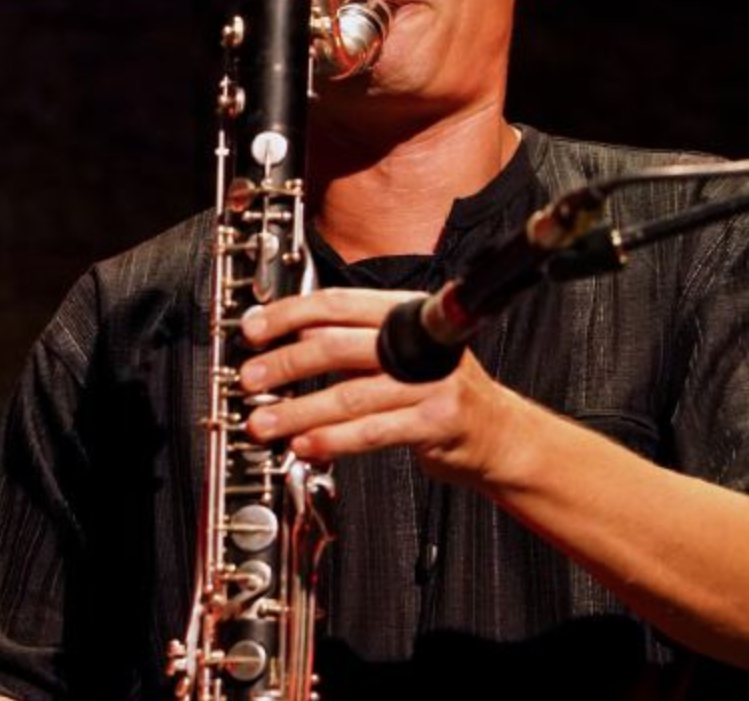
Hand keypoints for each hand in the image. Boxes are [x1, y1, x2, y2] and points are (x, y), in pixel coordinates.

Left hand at [239, 287, 519, 487]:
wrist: (498, 434)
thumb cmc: (439, 391)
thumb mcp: (401, 351)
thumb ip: (353, 340)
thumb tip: (288, 337)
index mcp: (405, 310)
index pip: (338, 302)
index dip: (290, 313)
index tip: (254, 329)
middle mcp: (420, 340)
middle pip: (338, 345)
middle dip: (285, 363)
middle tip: (250, 380)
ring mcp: (431, 381)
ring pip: (350, 394)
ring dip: (298, 411)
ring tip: (264, 424)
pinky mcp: (436, 421)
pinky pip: (373, 431)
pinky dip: (333, 440)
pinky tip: (306, 445)